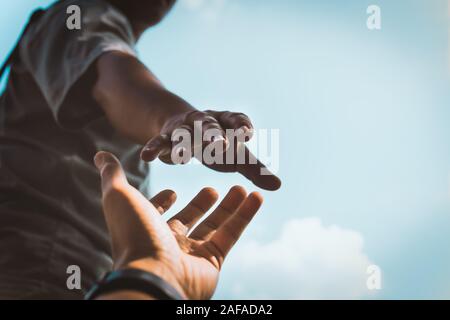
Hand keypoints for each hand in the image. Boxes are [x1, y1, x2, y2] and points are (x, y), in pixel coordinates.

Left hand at [94, 151, 263, 299]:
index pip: (156, 213)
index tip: (173, 191)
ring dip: (229, 206)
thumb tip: (100, 154)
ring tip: (241, 187)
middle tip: (212, 189)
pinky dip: (245, 215)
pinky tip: (255, 196)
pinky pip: (231, 234)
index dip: (163, 202)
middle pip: (189, 219)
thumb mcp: (119, 197)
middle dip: (201, 204)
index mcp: (146, 228)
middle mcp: (168, 242)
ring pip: (214, 225)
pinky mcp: (212, 261)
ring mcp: (191, 253)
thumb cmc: (134, 235)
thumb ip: (112, 175)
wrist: (154, 275)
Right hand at [140, 110, 280, 190]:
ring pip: (182, 134)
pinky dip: (154, 148)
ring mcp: (184, 128)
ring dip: (182, 143)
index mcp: (226, 122)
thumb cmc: (217, 144)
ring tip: (181, 155)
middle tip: (219, 144)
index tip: (247, 133)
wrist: (185, 129)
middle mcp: (205, 121)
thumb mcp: (235, 154)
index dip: (241, 125)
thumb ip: (254, 168)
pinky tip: (146, 157)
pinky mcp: (166, 137)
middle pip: (209, 127)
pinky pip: (159, 142)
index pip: (236, 120)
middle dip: (213, 134)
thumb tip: (278, 186)